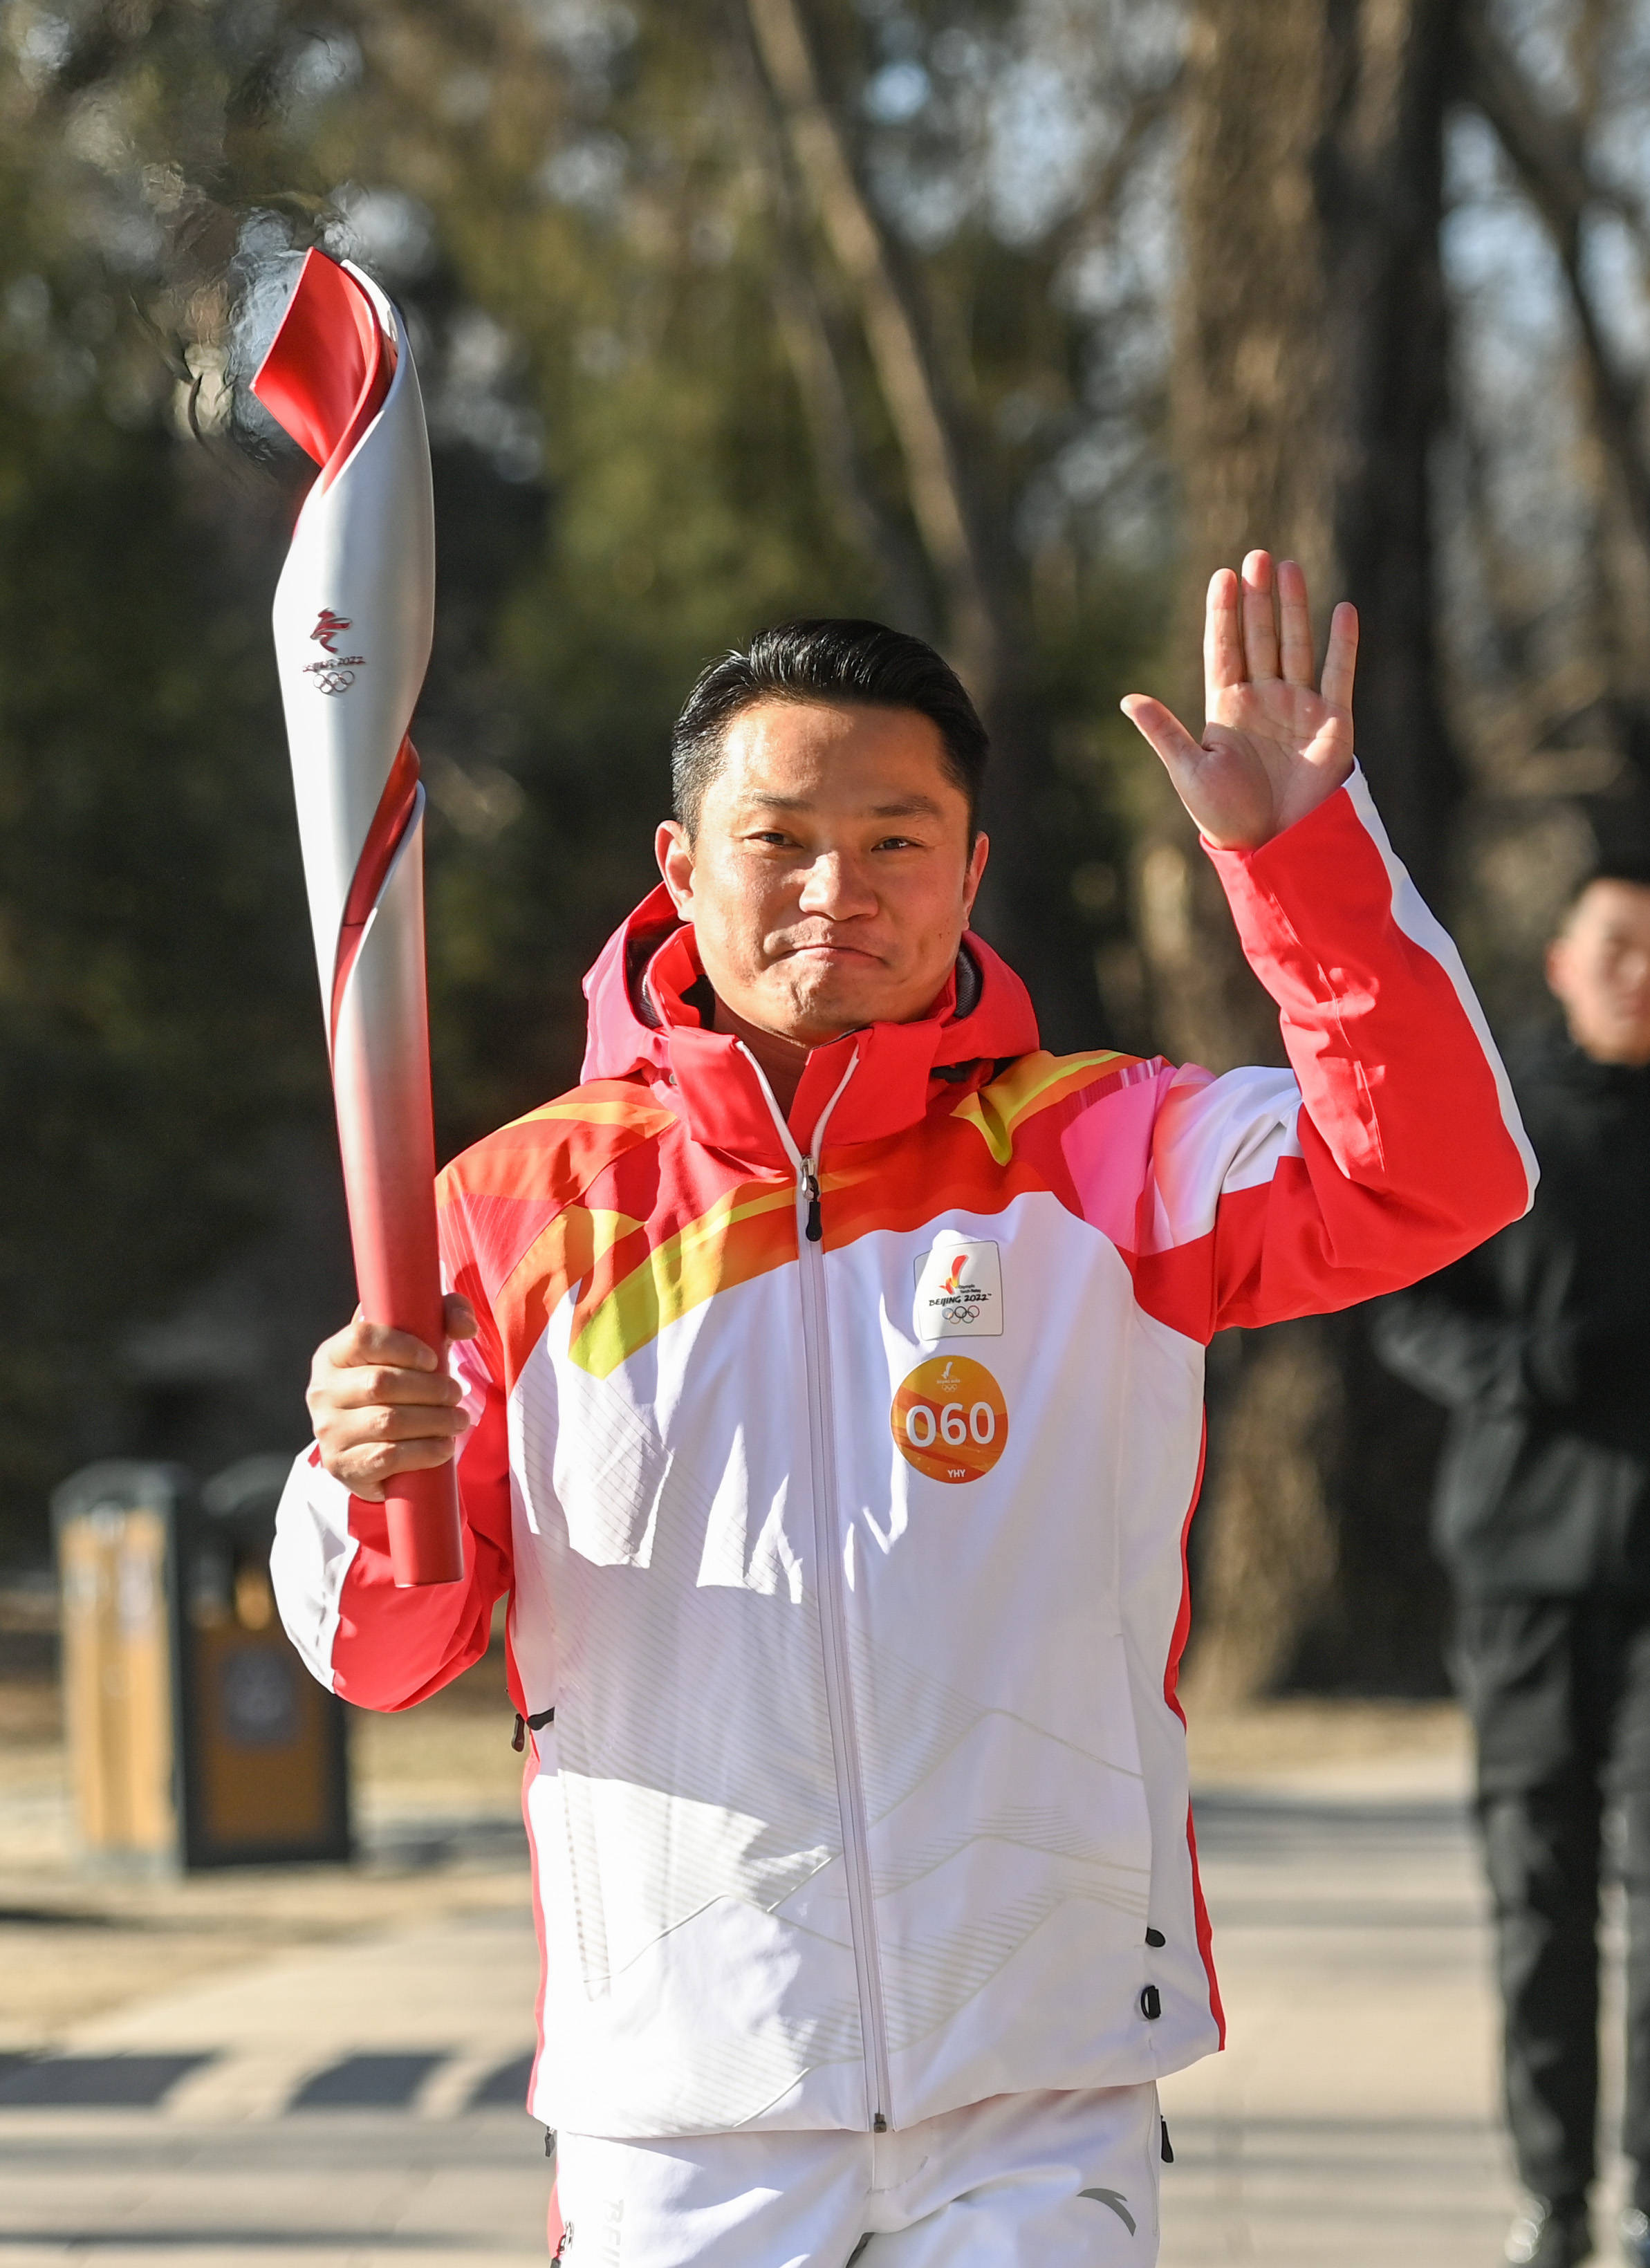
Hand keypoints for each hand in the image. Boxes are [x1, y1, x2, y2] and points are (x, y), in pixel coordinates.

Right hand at [307, 1293, 477, 1498]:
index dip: (403, 1346)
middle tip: (456, 1394)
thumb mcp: (417, 1346)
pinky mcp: (343, 1465)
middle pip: (381, 1383)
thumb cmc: (398, 1384)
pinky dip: (423, 1452)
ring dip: (433, 1421)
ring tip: (458, 1420)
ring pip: (387, 1422)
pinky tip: (443, 1447)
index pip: (362, 1338)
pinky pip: (386, 1457)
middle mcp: (322, 1391)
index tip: (434, 1360)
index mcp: (333, 1355)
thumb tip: (465, 1325)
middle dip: (430, 1389)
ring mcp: (329, 1430)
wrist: (371, 1445)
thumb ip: (444, 1318)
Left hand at [1121, 551, 1357, 849]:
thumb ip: (1164, 732)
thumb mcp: (1190, 772)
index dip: (1223, 613)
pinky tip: (1343, 610)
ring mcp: (1298, 707)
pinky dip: (1343, 644)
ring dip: (1293, 608)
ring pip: (1296, 645)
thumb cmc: (1226, 817)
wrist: (1275, 846)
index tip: (1222, 576)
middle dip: (1257, 598)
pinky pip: (1339, 674)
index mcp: (1226, 709)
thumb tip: (1128, 699)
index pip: (1224, 649)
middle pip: (1259, 637)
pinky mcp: (1333, 722)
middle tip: (1256, 555)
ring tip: (1288, 567)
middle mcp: (1263, 700)